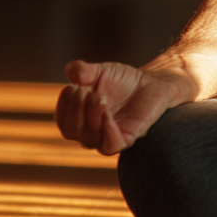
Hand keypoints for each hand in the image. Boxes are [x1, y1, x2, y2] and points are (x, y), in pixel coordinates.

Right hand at [55, 59, 195, 155]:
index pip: (63, 121)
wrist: (152, 82)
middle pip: (73, 131)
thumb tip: (70, 70)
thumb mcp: (101, 71)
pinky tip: (108, 116)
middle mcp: (90, 131)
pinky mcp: (126, 140)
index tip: (72, 86)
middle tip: (85, 90)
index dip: (63, 105)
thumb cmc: (123, 80)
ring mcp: (107, 137)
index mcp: (80, 118)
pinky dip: (106, 133)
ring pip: (89, 139)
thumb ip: (84, 71)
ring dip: (91, 117)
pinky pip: (110, 146)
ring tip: (99, 97)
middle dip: (76, 110)